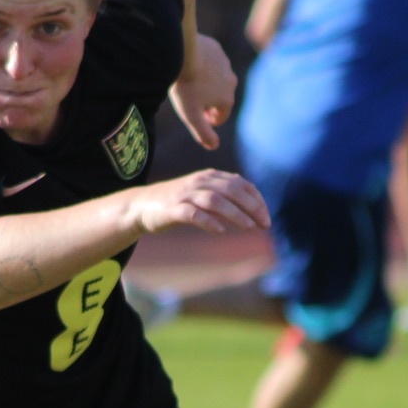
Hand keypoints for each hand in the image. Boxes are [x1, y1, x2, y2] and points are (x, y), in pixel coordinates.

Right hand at [129, 168, 268, 237]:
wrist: (142, 206)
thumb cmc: (178, 203)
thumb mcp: (202, 193)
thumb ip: (224, 196)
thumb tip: (253, 208)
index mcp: (209, 177)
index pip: (240, 184)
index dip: (256, 200)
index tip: (266, 218)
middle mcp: (199, 182)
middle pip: (231, 190)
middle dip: (251, 207)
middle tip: (264, 224)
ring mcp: (185, 195)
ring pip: (215, 200)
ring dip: (235, 214)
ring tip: (249, 227)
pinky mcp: (172, 209)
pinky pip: (193, 214)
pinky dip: (209, 221)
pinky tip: (221, 231)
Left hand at [169, 34, 237, 149]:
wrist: (182, 52)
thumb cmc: (186, 86)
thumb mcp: (191, 116)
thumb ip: (203, 134)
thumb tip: (214, 147)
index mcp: (227, 100)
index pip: (219, 117)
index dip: (206, 121)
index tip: (194, 117)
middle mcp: (231, 82)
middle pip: (219, 98)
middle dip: (207, 101)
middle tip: (190, 100)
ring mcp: (225, 64)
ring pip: (216, 78)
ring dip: (206, 82)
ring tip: (189, 81)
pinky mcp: (217, 49)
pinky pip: (211, 61)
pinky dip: (203, 65)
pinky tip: (190, 65)